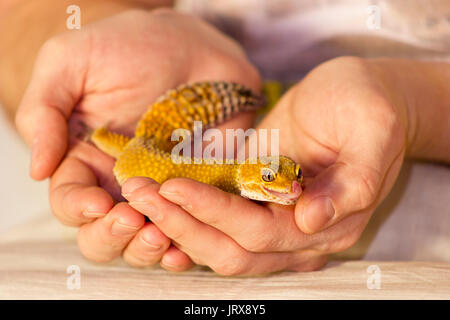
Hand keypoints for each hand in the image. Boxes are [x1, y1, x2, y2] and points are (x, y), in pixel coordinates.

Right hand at [15, 8, 260, 267]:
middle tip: (132, 219)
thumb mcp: (71, 63)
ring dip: (146, 247)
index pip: (70, 201)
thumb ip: (44, 113)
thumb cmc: (129, 47)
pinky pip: (189, 229)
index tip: (98, 204)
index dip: (79, 210)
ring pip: (142, 240)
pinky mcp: (196, 190)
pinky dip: (186, 246)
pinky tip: (185, 248)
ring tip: (160, 234)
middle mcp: (118, 184)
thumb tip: (37, 171)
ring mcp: (160, 191)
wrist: (192, 43)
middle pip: (103, 233)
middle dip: (112, 236)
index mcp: (83, 160)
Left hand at [121, 56, 408, 274]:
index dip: (215, 214)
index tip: (173, 186)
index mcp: (331, 223)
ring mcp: (275, 221)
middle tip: (140, 194)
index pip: (261, 233)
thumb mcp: (373, 131)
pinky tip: (155, 199)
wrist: (356, 96)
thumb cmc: (367, 106)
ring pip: (218, 243)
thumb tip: (311, 221)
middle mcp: (299, 234)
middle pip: (232, 249)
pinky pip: (214, 223)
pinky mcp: (255, 203)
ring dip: (176, 223)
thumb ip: (353, 181)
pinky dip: (184, 216)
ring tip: (138, 194)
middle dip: (182, 224)